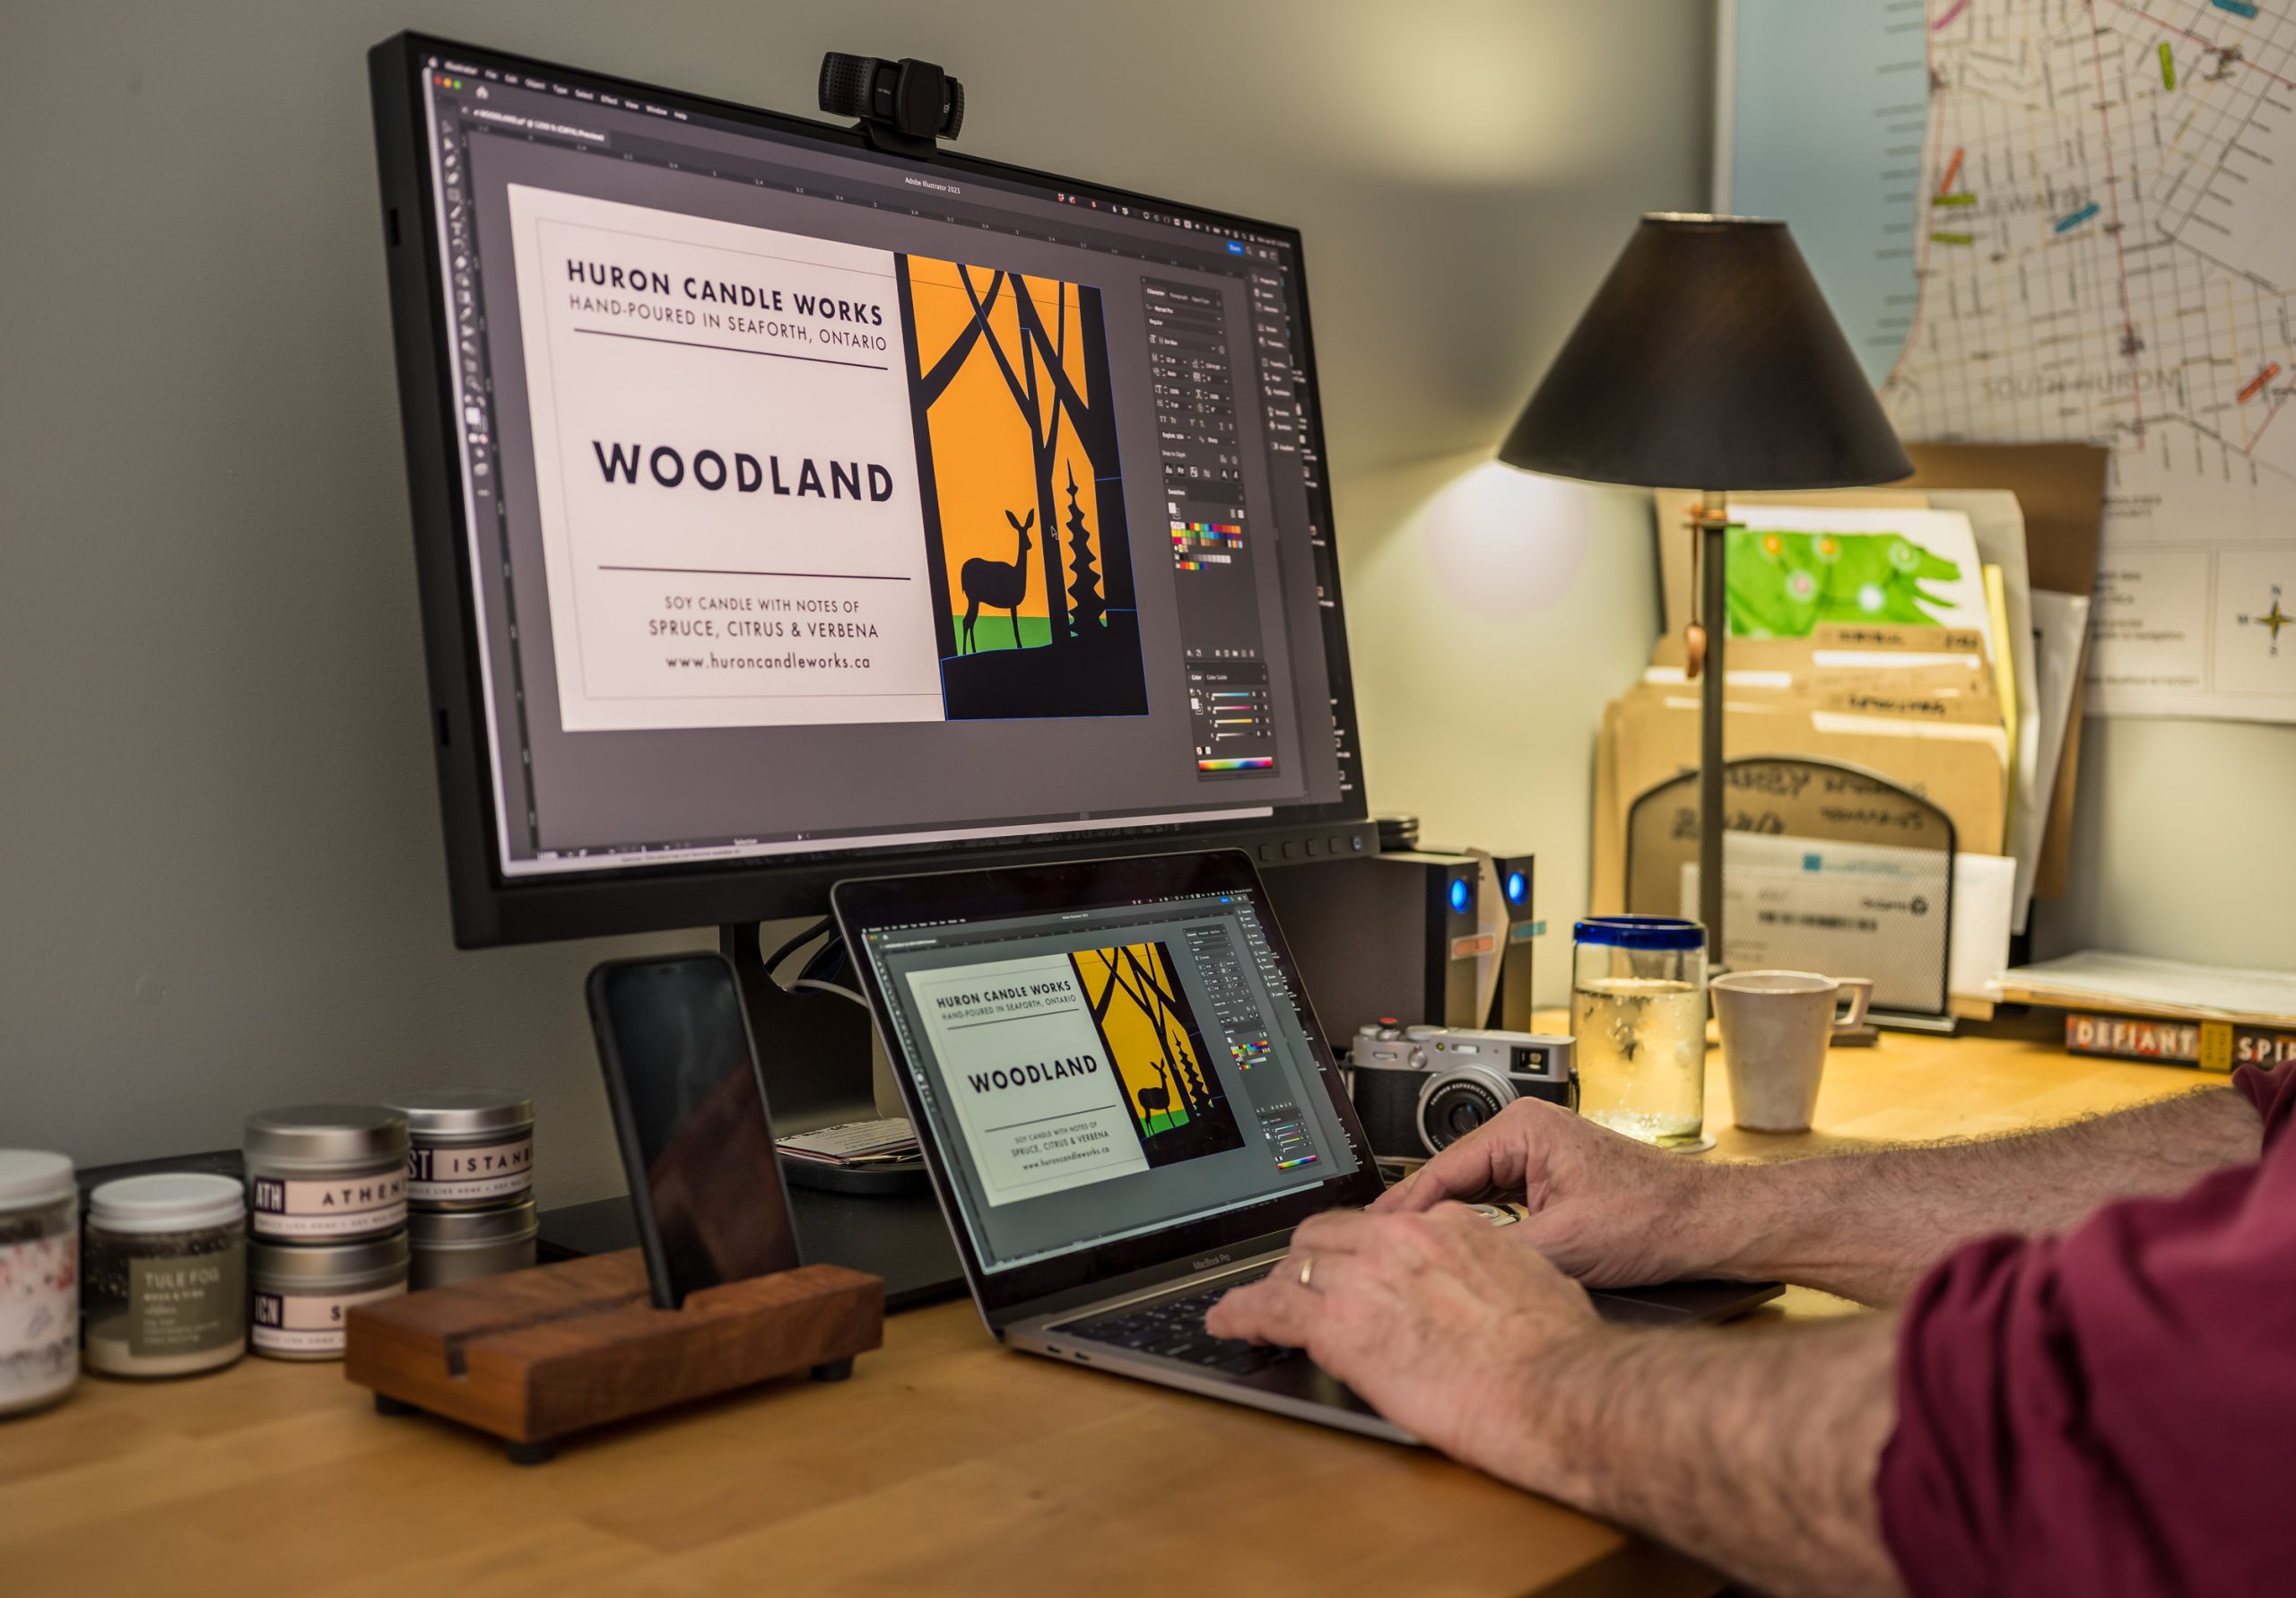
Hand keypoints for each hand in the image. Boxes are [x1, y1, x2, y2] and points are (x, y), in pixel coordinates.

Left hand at [1204, 1204, 1601, 1484]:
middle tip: (1298, 1288)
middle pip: (1326, 1237)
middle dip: (1307, 1262)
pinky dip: (1240, 1315)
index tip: (1357, 1269)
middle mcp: (1399, 1240)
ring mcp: (1365, 1278)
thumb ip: (1495, 1274)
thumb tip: (1490, 1286)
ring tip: (1258, 1310)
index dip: (1361, 1252)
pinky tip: (1228, 1324)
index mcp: (1447, 1227)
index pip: (1382, 1227)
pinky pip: (1269, 1309)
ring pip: (1294, 1269)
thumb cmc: (1560, 1354)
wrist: (1559, 1390)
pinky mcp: (1339, 1326)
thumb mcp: (1534, 1283)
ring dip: (1274, 1290)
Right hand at [1375, 1098, 1727, 1287]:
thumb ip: (1498, 1254)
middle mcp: (1527, 1133)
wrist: (1710, 1225)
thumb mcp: (1565, 1245)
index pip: (1439, 1169)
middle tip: (1381, 1255)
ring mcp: (1539, 1155)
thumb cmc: (1658, 1218)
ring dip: (1448, 1225)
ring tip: (1411, 1258)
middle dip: (1419, 1218)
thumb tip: (1447, 1269)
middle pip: (1450, 1180)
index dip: (1402, 1211)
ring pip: (1472, 1193)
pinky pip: (1497, 1203)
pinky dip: (1478, 1228)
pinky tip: (1461, 1255)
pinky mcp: (1551, 1180)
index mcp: (1523, 1128)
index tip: (1371, 1238)